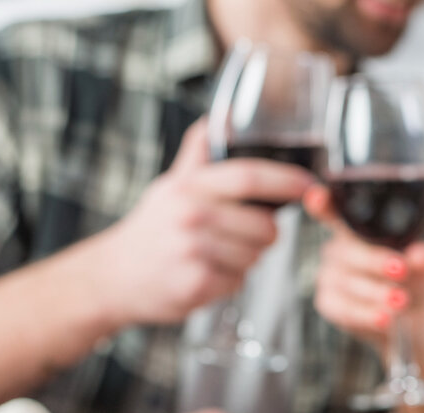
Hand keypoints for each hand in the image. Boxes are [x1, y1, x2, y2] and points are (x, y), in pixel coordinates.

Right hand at [87, 119, 315, 327]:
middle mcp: (190, 215)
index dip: (286, 181)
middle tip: (241, 238)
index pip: (248, 177)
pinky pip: (239, 282)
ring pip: (256, 257)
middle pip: (264, 227)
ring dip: (246, 261)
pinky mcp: (195, 283)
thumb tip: (220, 118)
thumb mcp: (170, 187)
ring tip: (215, 256)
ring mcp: (192, 250)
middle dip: (265, 236)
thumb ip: (199, 156)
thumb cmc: (150, 231)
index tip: (310, 186)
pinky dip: (230, 282)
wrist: (112, 277)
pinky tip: (206, 274)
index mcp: (188, 187)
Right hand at [305, 185, 423, 351]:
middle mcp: (338, 251)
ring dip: (377, 292)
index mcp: (356, 231)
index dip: (322, 203)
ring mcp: (329, 277)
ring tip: (402, 301)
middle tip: (402, 270)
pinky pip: (343, 308)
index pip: (334, 212)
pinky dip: (366, 314)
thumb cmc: (411, 282)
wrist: (409, 321)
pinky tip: (384, 319)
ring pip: (347, 282)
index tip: (317, 196)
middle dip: (376, 261)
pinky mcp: (329, 304)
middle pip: (348, 251)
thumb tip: (421, 255)